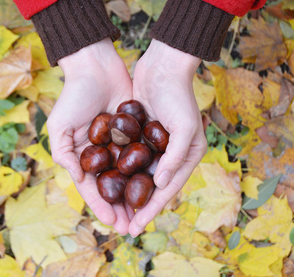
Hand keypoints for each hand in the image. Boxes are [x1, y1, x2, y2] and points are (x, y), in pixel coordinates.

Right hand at [47, 39, 133, 234]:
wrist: (97, 66)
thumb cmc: (74, 95)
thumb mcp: (60, 124)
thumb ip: (64, 153)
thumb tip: (77, 179)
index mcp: (83, 156)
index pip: (92, 188)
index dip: (101, 207)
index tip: (112, 223)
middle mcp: (102, 154)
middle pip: (113, 187)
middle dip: (121, 208)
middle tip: (132, 226)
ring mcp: (120, 144)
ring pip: (130, 176)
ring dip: (137, 195)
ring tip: (146, 213)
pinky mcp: (136, 132)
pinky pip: (143, 156)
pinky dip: (149, 171)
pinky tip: (158, 186)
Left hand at [129, 39, 206, 236]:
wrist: (162, 66)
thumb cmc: (177, 95)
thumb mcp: (185, 126)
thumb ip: (177, 156)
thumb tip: (162, 182)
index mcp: (186, 155)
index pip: (166, 190)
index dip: (151, 210)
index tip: (136, 227)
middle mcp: (171, 154)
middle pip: (152, 188)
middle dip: (138, 208)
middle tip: (122, 227)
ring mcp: (154, 145)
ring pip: (139, 177)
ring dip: (128, 194)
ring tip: (113, 211)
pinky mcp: (140, 134)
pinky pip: (130, 159)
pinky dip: (121, 173)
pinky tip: (107, 184)